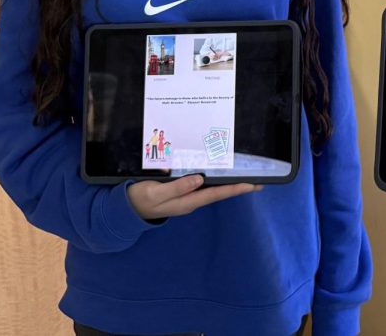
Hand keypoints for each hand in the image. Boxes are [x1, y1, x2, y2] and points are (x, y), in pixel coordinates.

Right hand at [127, 175, 260, 220]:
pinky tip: (219, 174)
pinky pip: (203, 186)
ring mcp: (187, 197)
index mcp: (187, 201)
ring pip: (213, 189)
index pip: (217, 194)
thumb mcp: (156, 193)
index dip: (235, 189)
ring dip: (228, 183)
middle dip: (238, 187)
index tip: (253, 185)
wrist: (126, 209)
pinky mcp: (182, 192)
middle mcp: (191, 200)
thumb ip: (177, 187)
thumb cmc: (140, 199)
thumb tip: (199, 180)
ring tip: (245, 177)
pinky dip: (214, 180)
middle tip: (259, 181)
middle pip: (219, 192)